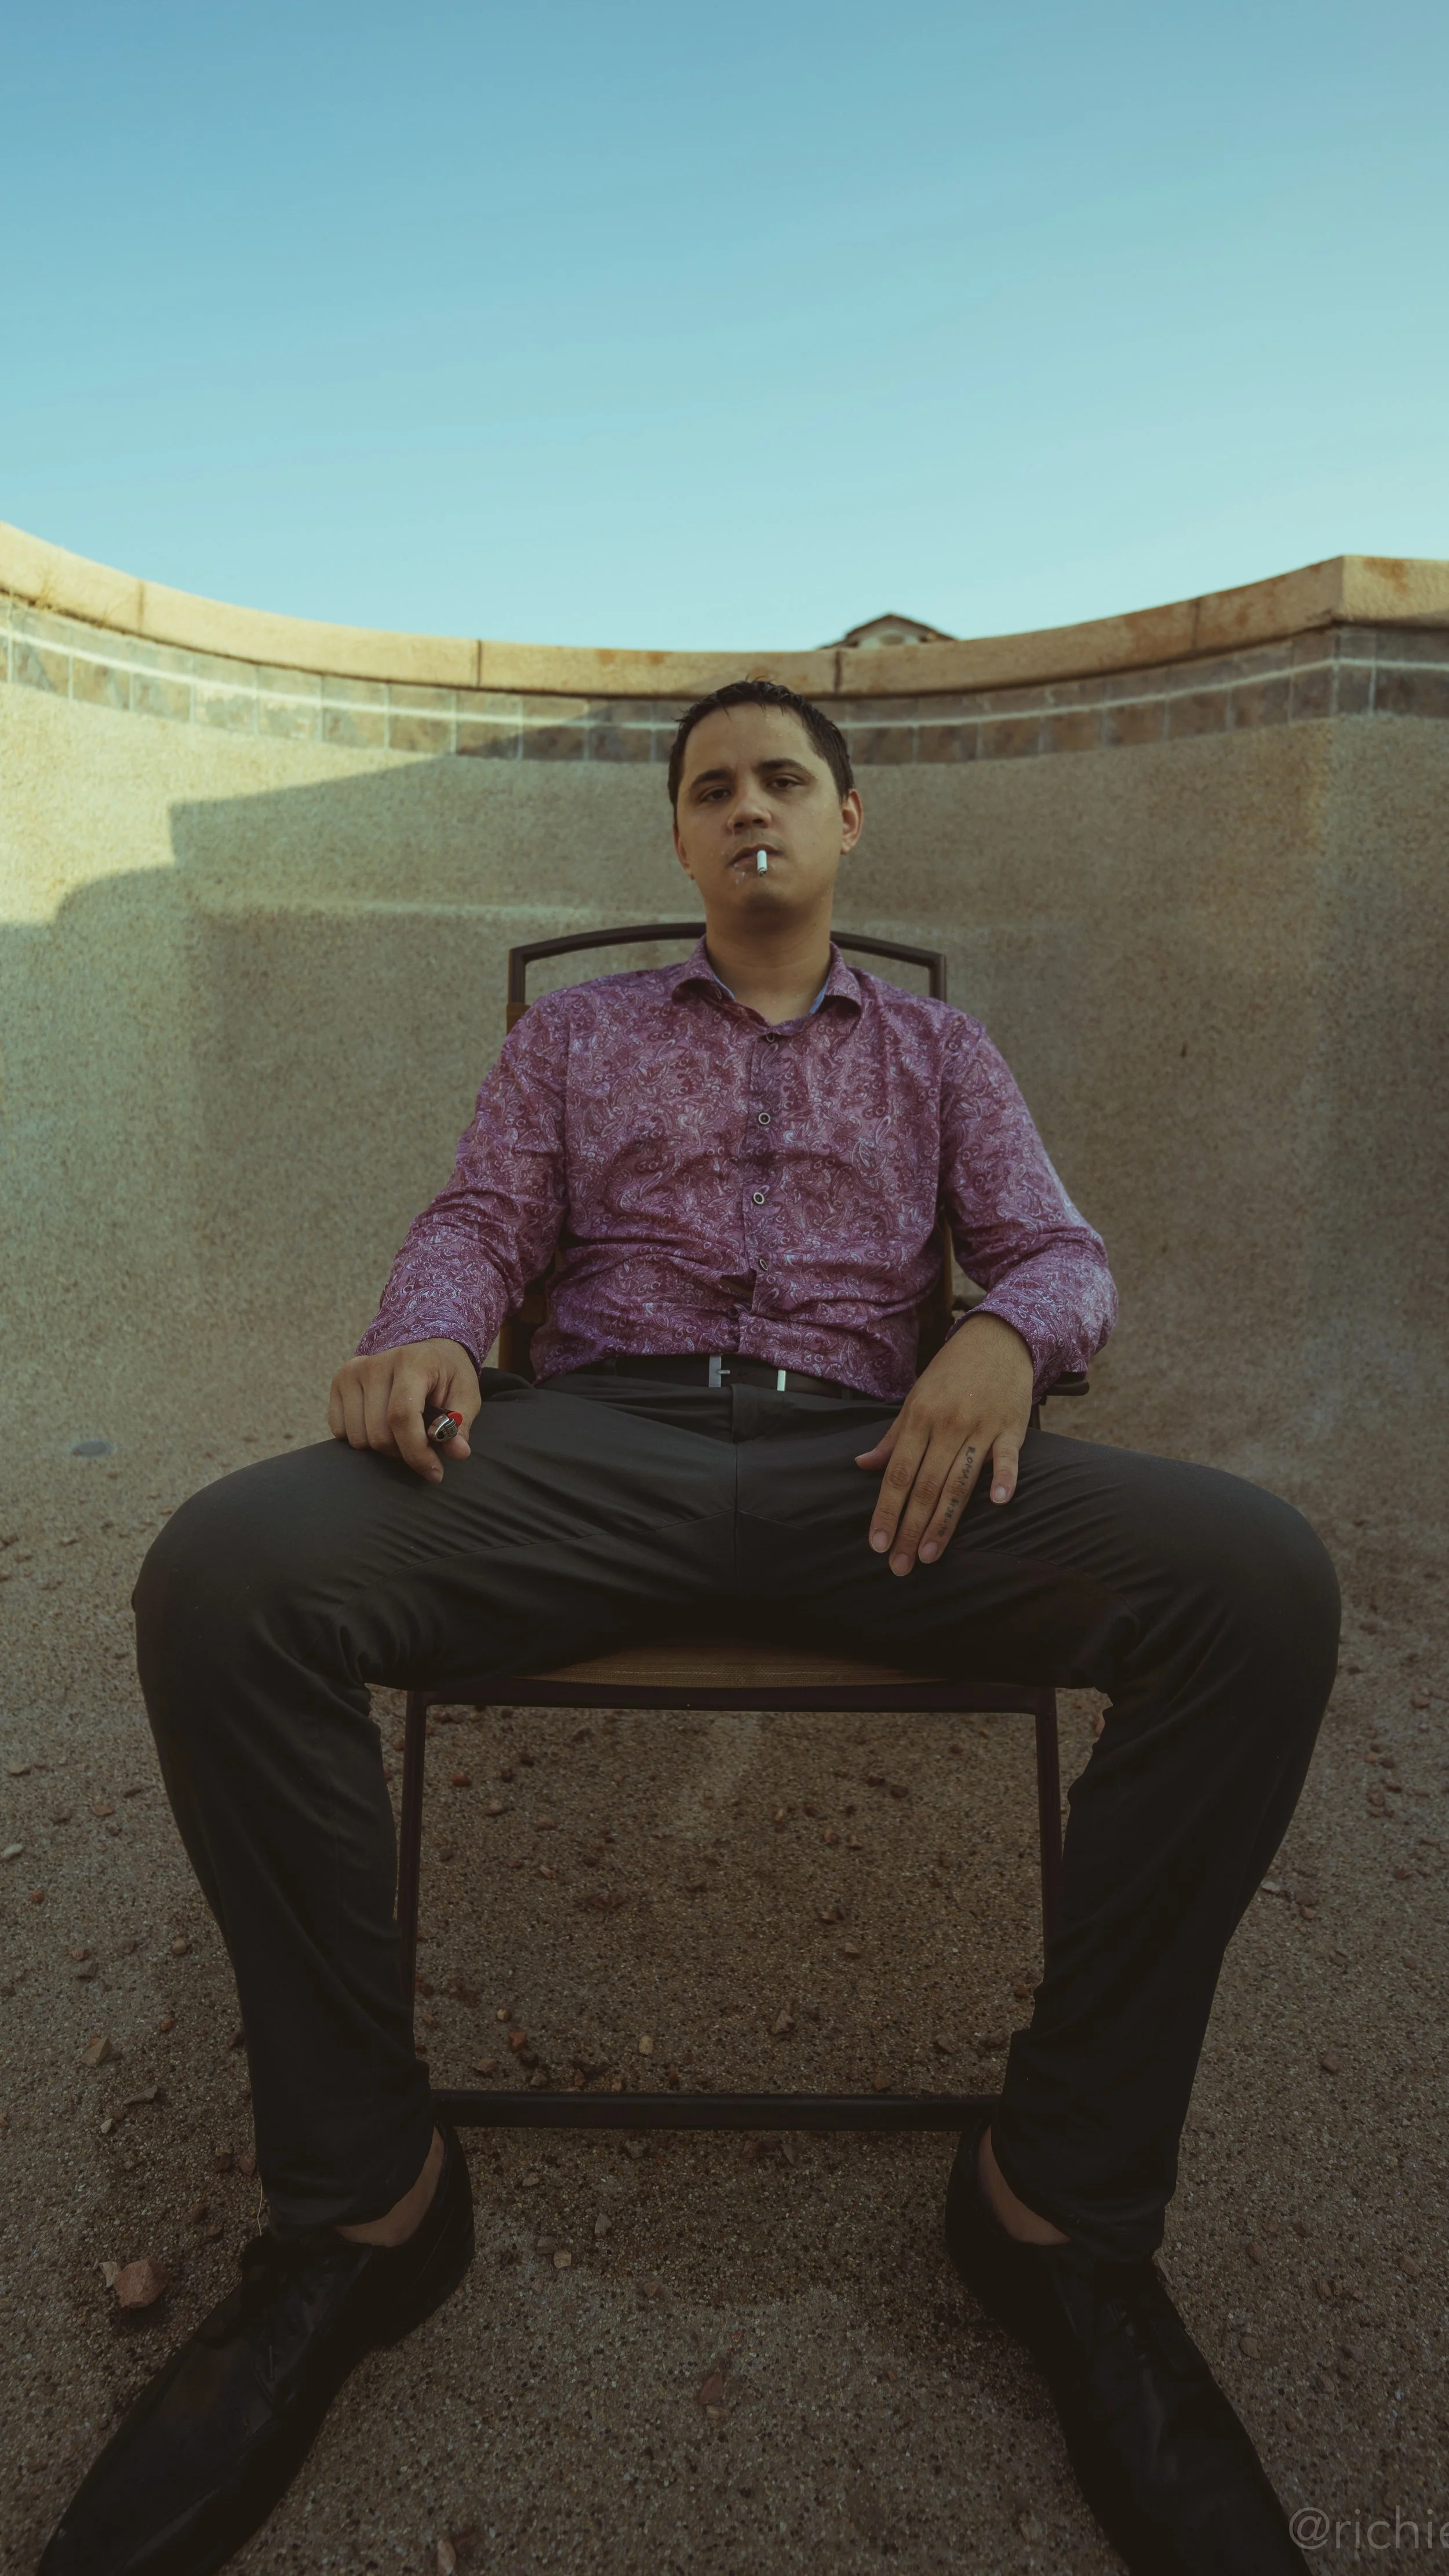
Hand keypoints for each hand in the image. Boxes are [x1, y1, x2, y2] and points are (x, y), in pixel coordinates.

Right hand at [328, 1338, 481, 1484]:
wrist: (425, 1351)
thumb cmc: (446, 1376)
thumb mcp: (466, 1396)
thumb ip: (460, 1425)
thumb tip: (458, 1452)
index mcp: (411, 1362)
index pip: (402, 1416)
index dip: (416, 1452)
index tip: (434, 1472)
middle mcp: (375, 1364)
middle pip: (379, 1433)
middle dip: (403, 1453)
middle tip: (420, 1445)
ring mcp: (352, 1373)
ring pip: (358, 1437)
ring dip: (382, 1448)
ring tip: (401, 1433)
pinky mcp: (338, 1382)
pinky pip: (340, 1431)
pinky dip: (362, 1438)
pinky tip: (380, 1425)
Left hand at [855, 1313, 1032, 1575]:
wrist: (997, 1338)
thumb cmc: (952, 1372)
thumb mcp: (915, 1399)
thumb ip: (893, 1437)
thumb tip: (863, 1466)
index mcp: (919, 1418)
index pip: (898, 1473)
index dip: (886, 1510)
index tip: (876, 1543)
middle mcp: (946, 1424)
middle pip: (925, 1485)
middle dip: (909, 1528)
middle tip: (899, 1565)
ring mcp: (980, 1427)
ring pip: (959, 1481)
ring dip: (943, 1521)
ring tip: (928, 1555)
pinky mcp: (1012, 1427)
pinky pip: (1008, 1456)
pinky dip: (1004, 1477)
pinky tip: (999, 1503)